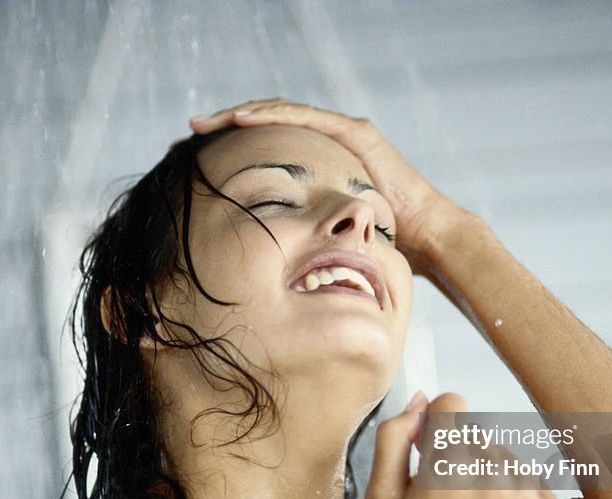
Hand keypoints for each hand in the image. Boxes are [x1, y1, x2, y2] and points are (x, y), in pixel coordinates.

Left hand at [189, 99, 472, 275]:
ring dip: (237, 115)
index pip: (265, 150)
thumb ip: (300, 241)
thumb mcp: (324, 241)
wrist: (427, 240)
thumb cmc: (381, 247)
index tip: (192, 162)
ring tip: (200, 124)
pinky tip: (239, 119)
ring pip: (280, 113)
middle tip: (183, 136)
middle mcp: (328, 143)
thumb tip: (265, 272)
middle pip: (266, 126)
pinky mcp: (355, 133)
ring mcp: (342, 133)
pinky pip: (304, 117)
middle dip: (223, 127)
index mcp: (318, 166)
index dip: (229, 151)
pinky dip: (271, 115)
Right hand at [367, 391, 562, 498]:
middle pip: (475, 436)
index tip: (429, 451)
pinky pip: (528, 484)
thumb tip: (417, 403)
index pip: (452, 403)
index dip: (435, 427)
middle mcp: (492, 471)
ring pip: (502, 459)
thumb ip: (393, 440)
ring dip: (486, 481)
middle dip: (457, 460)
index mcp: (447, 463)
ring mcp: (525, 492)